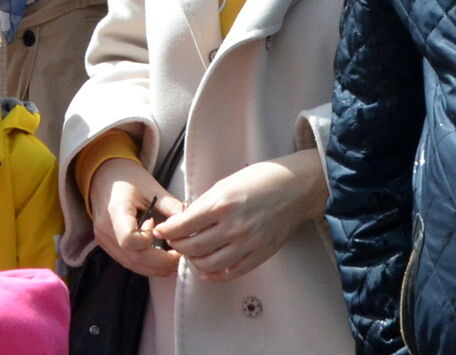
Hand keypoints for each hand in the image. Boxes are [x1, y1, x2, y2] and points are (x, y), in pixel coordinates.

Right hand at [89, 156, 182, 278]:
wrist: (103, 175)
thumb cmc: (128, 178)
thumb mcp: (152, 187)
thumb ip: (172, 207)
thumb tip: (194, 226)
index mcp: (116, 210)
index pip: (130, 240)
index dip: (151, 244)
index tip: (165, 235)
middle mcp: (106, 228)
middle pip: (134, 257)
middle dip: (162, 262)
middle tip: (182, 257)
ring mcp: (103, 239)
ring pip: (132, 264)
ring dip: (156, 267)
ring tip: (175, 261)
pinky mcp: (106, 244)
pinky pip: (128, 262)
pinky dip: (146, 265)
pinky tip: (160, 259)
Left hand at [153, 151, 326, 281]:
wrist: (295, 187)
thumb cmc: (260, 179)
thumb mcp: (225, 184)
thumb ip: (204, 204)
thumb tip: (185, 220)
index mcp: (221, 204)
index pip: (183, 225)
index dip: (167, 231)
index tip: (160, 230)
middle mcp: (233, 226)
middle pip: (193, 247)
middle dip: (177, 246)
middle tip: (173, 241)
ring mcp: (248, 243)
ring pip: (210, 264)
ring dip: (194, 261)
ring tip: (190, 253)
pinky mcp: (261, 254)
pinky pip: (233, 272)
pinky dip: (215, 274)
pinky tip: (207, 270)